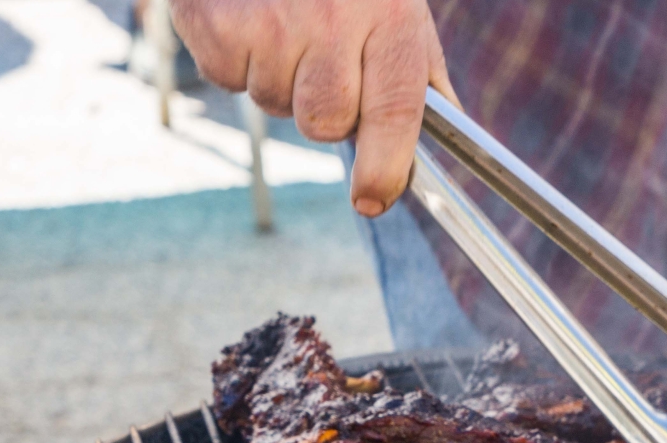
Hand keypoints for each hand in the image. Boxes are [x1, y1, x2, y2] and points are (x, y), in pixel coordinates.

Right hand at [170, 0, 457, 216]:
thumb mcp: (396, 3)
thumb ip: (420, 67)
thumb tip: (452, 126)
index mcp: (389, 15)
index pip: (395, 111)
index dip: (385, 167)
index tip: (373, 198)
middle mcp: (331, 18)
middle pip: (325, 123)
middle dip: (322, 109)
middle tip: (319, 60)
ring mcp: (270, 22)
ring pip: (273, 103)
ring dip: (276, 78)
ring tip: (282, 23)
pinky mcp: (214, 23)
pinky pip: (226, 78)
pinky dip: (234, 58)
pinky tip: (247, 16)